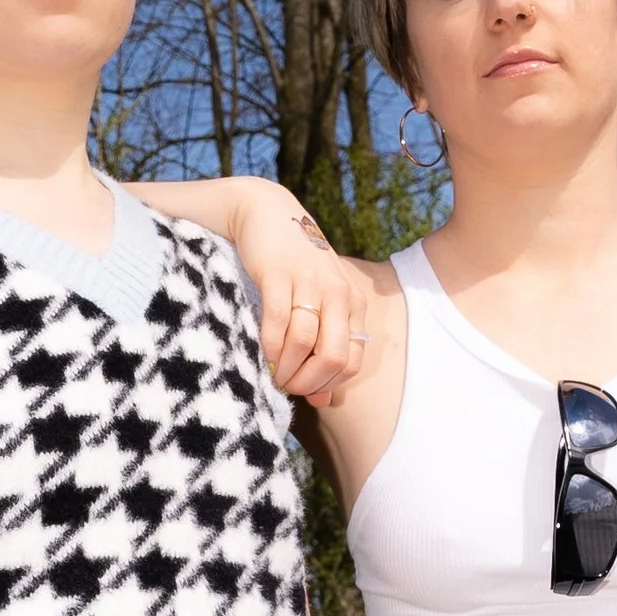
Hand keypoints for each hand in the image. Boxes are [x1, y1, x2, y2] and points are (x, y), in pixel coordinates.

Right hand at [225, 181, 369, 403]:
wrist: (268, 214)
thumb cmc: (293, 266)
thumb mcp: (317, 303)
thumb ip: (324, 347)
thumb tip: (324, 401)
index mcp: (352, 303)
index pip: (353, 361)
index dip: (328, 385)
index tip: (305, 392)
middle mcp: (338, 294)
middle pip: (334, 357)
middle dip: (309, 382)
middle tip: (287, 388)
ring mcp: (310, 284)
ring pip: (306, 344)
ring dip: (287, 369)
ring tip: (273, 375)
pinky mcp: (280, 276)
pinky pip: (279, 323)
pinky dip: (271, 347)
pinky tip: (264, 355)